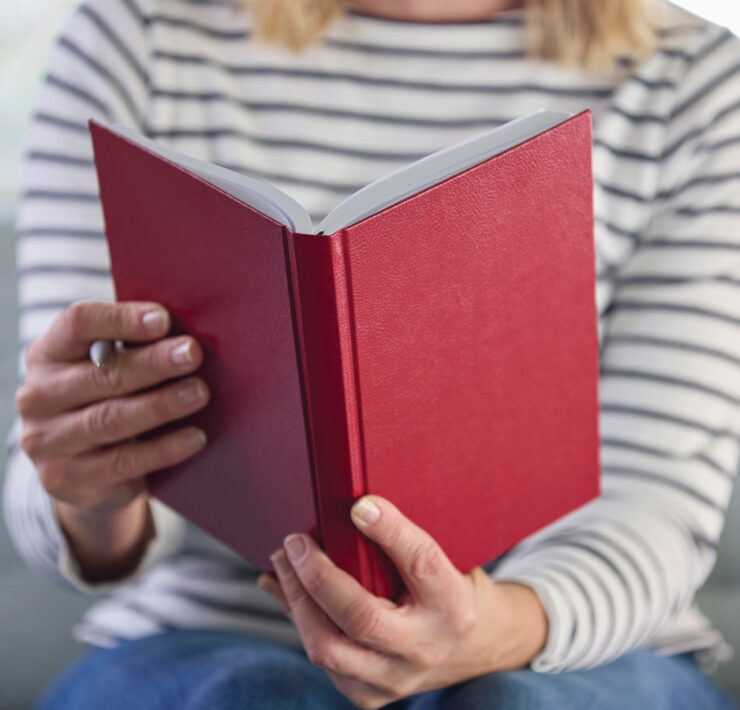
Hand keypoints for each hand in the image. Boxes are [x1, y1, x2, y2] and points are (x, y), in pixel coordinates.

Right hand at [15, 300, 209, 579]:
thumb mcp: (109, 369)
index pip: (78, 324)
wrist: (82, 472)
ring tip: (199, 392)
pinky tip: (195, 437)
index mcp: (48, 353)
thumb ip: (135, 349)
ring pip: (111, 418)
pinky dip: (163, 449)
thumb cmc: (107, 400)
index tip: (162, 319)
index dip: (121, 319)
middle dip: (153, 363)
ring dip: (161, 404)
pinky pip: (123, 461)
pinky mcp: (67, 478)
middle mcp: (39, 395)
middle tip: (192, 354)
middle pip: (102, 373)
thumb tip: (186, 336)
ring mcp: (47, 440)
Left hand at [258, 496, 547, 708]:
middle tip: (295, 541)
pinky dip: (299, 622)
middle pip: (361, 617)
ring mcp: (396, 679)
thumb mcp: (446, 562)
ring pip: (329, 648)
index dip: (389, 531)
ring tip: (281, 562)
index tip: (358, 505)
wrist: (478, 647)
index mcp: (453, 604)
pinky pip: (323, 661)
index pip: (420, 562)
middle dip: (318, 577)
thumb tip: (351, 509)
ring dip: (296, 601)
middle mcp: (426, 647)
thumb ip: (405, 543)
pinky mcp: (372, 696)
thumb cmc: (453, 590)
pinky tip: (286, 592)